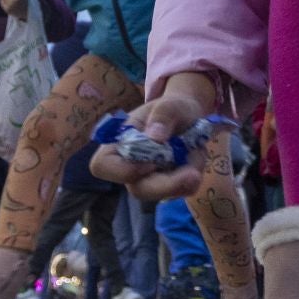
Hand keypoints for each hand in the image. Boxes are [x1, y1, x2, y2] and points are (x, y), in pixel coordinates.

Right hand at [88, 73, 217, 200]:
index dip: (122, 171)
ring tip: (196, 151)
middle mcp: (130, 167)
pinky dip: (194, 177)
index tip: (149, 162)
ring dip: (185, 177)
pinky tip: (195, 157)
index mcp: (118, 144)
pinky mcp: (169, 186)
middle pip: (138, 190)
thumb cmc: (171, 109)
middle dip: (167, 184)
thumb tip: (155, 137)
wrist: (189, 117)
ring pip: (163, 194)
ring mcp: (149, 179)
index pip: (102, 166)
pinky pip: (182, 191)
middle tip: (193, 174)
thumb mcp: (170, 104)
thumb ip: (163, 115)